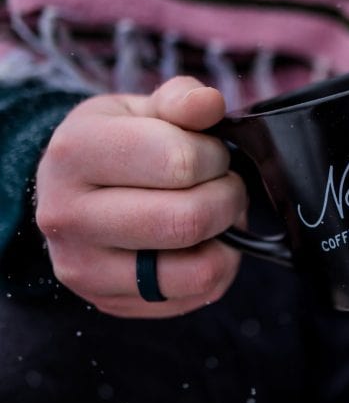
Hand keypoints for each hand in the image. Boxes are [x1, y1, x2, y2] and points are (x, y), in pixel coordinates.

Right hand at [35, 77, 246, 317]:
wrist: (76, 193)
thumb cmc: (121, 145)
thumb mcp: (145, 109)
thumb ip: (182, 100)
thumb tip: (209, 103)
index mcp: (76, 152)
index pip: (178, 161)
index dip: (213, 156)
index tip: (209, 153)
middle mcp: (67, 214)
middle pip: (187, 219)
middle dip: (227, 197)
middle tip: (222, 184)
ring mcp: (84, 267)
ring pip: (195, 268)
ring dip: (225, 238)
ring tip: (214, 215)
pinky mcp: (109, 302)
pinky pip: (194, 296)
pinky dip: (217, 268)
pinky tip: (201, 244)